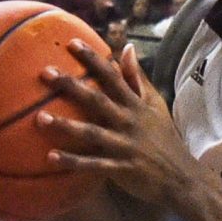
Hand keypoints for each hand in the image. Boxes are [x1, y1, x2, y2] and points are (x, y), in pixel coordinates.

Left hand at [37, 41, 198, 211]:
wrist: (181, 176)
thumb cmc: (164, 137)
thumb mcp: (155, 104)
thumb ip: (137, 78)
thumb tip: (126, 48)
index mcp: (135, 105)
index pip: (112, 76)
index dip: (93, 59)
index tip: (72, 43)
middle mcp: (128, 122)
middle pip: (97, 100)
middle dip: (71, 86)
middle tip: (46, 72)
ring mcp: (124, 146)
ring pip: (92, 133)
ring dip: (66, 126)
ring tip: (40, 118)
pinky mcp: (121, 169)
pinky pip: (94, 165)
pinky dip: (73, 162)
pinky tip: (50, 157)